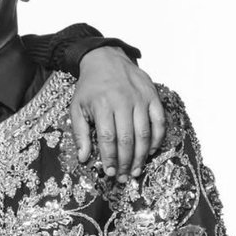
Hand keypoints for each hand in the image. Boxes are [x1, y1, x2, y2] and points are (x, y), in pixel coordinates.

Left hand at [71, 48, 165, 181]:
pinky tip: (151, 151)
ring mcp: (140, 98)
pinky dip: (157, 138)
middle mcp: (123, 101)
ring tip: (136, 170)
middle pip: (127, 139)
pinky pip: (159, 120)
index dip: (110, 158)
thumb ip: (80, 133)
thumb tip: (84, 158)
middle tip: (124, 177)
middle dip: (126, 162)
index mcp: (103, 105)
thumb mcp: (77, 108)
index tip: (110, 173)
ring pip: (144, 133)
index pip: (108, 138)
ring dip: (141, 155)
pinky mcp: (152, 95)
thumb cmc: (90, 87)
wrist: (105, 59)